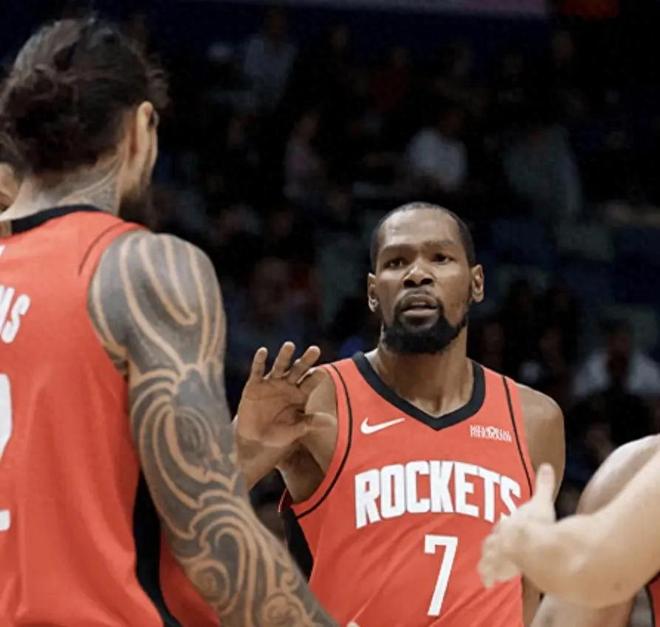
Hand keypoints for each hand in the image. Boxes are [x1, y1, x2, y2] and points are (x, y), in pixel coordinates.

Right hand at [236, 342, 323, 449]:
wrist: (255, 440)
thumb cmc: (280, 434)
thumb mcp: (296, 429)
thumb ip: (311, 422)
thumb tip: (332, 422)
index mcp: (301, 394)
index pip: (311, 382)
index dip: (316, 377)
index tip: (322, 372)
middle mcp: (288, 385)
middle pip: (299, 370)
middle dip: (306, 360)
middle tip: (315, 350)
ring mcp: (271, 383)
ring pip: (280, 366)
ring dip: (284, 356)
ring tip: (290, 345)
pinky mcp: (254, 385)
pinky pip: (257, 371)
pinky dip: (259, 361)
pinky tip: (263, 351)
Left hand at [479, 463, 556, 587]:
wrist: (531, 545)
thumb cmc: (538, 524)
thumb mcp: (542, 501)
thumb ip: (543, 484)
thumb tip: (546, 464)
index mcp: (510, 522)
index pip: (502, 525)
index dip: (502, 529)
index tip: (503, 528)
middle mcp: (500, 536)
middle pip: (492, 540)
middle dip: (492, 544)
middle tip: (492, 548)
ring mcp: (499, 553)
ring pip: (488, 556)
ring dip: (487, 561)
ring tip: (484, 568)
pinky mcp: (500, 568)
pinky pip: (492, 573)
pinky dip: (489, 576)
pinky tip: (487, 583)